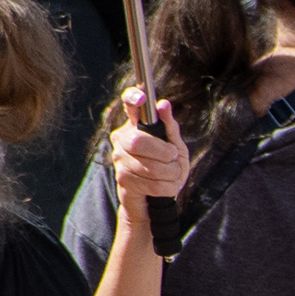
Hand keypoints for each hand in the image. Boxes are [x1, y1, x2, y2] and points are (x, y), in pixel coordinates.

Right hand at [110, 90, 190, 215]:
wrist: (155, 197)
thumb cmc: (166, 166)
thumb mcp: (175, 146)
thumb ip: (170, 127)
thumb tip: (163, 105)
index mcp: (136, 125)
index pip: (129, 105)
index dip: (133, 98)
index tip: (142, 97)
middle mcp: (122, 139)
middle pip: (139, 142)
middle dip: (164, 153)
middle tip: (173, 157)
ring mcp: (119, 159)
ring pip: (150, 167)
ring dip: (171, 173)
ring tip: (173, 174)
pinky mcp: (122, 179)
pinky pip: (152, 184)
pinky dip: (168, 187)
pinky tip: (167, 185)